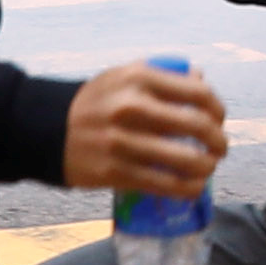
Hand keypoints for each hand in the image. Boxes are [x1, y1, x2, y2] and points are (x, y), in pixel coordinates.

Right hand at [62, 56, 230, 196]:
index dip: (218, 109)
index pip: (198, 93)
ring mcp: (122, 142)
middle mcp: (131, 107)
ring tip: (208, 168)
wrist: (45, 128)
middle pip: (197, 126)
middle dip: (218, 140)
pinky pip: (163, 185)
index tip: (219, 119)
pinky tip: (193, 187)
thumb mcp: (124, 76)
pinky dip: (187, 189)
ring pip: (185, 160)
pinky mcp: (114, 172)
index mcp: (139, 78)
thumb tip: (201, 81)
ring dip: (207, 167)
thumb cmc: (94, 102)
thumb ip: (163, 75)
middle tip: (220, 147)